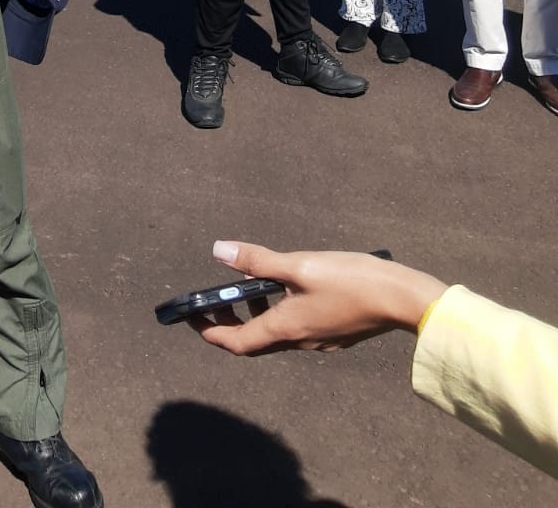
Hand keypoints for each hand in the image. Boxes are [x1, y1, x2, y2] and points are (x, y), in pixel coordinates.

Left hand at [190, 240, 444, 354]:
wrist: (403, 299)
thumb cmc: (351, 280)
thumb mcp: (300, 265)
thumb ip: (258, 260)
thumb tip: (219, 252)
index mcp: (286, 328)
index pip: (236, 342)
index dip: (210, 332)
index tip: (192, 318)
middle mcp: (300, 341)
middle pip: (254, 340)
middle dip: (229, 322)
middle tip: (215, 300)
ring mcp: (319, 341)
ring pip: (276, 334)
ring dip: (256, 315)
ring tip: (249, 289)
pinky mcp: (335, 333)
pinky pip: (297, 328)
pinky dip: (280, 313)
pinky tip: (287, 289)